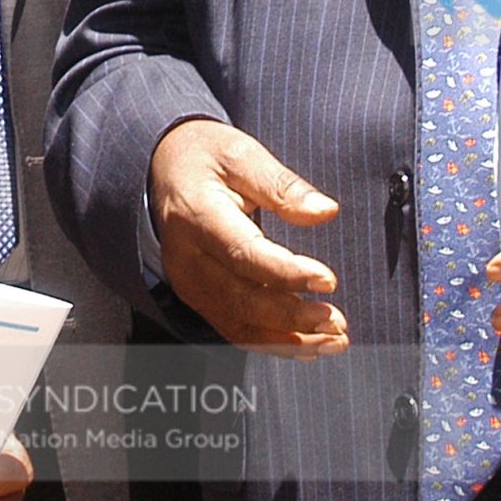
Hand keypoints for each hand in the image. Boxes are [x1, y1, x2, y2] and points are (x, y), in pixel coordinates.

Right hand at [147, 119, 346, 356]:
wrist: (162, 168)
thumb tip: (326, 211)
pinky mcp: (196, 295)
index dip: (287, 274)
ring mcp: (188, 282)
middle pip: (241, 300)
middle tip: (338, 322)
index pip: (245, 254)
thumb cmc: (206, 157)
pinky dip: (270, 342)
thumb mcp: (242, 154)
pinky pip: (233, 328)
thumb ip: (283, 186)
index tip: (328, 282)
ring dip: (288, 340)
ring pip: (238, 325)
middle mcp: (187, 257)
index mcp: (197, 215)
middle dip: (293, 318)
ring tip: (334, 341)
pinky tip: (306, 345)